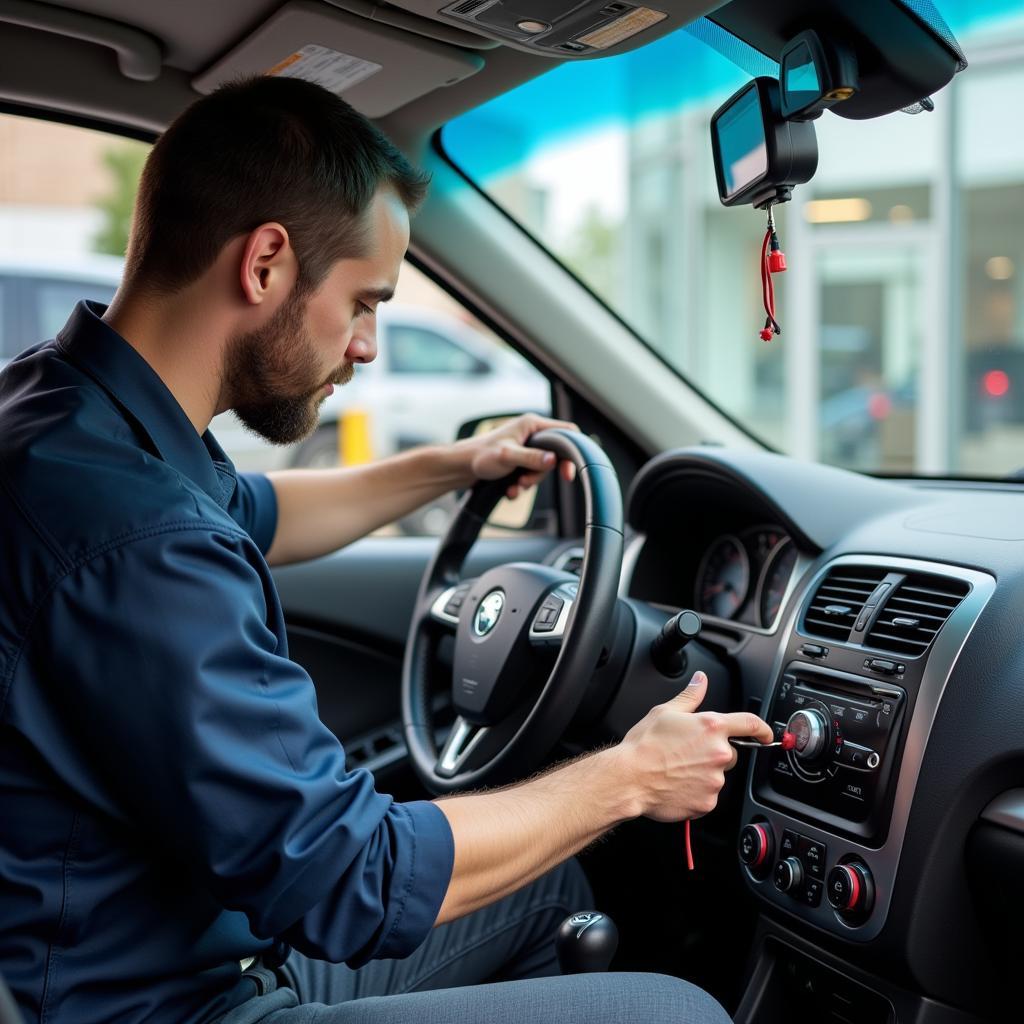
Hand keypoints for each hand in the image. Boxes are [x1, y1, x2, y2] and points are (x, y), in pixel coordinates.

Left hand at [456, 412, 579, 499]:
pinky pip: (530, 475)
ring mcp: (525, 448)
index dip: (572, 452)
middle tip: (527, 481)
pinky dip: (521, 486)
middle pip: (554, 456)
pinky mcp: (519, 460)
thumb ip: (531, 458)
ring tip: (514, 486)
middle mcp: (531, 434)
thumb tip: (553, 460)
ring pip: (541, 469)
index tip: (567, 473)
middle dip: (540, 474)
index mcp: (531, 424)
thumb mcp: (508, 457)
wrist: (461, 467)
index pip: (566, 432)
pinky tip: (510, 490)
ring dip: (529, 482)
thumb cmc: (480, 455)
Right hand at [612, 672, 773, 822]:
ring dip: (704, 773)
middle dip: (714, 753)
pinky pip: (708, 795)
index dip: (762, 729)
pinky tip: (677, 784)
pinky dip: (696, 792)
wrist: (629, 778)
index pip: (750, 724)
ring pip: (717, 775)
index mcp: (711, 727)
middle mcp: (718, 753)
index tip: (766, 734)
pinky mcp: (707, 801)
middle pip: (730, 753)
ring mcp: (714, 780)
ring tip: (677, 770)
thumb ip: (690, 696)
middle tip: (688, 753)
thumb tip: (701, 680)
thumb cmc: (644, 745)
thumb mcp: (665, 711)